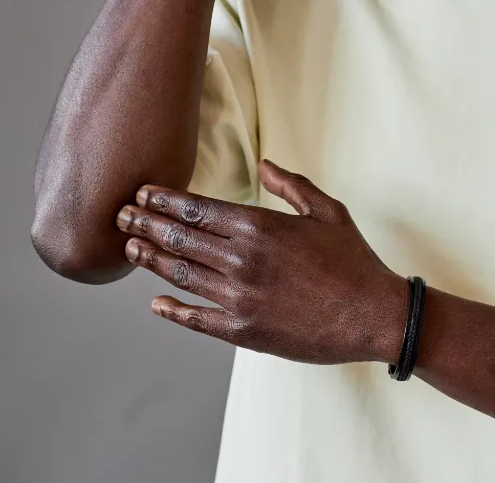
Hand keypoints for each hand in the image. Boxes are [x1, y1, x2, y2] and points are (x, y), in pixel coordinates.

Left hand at [115, 160, 408, 365]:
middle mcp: (242, 260)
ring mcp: (239, 298)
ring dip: (151, 259)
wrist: (373, 314)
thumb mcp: (328, 211)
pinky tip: (156, 303)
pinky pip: (198, 319)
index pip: (197, 208)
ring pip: (181, 274)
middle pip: (180, 238)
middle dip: (146, 224)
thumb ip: (291, 186)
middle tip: (121, 216)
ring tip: (130, 249)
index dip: (164, 200)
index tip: (142, 193)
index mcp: (260, 227)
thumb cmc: (353, 260)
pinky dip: (173, 311)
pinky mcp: (244, 331)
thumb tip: (264, 164)